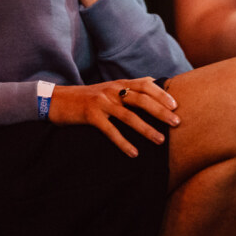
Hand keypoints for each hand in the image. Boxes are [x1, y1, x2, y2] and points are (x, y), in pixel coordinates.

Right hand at [49, 79, 180, 157]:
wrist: (58, 100)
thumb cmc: (89, 97)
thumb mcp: (110, 88)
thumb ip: (130, 86)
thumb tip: (154, 82)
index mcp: (119, 84)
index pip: (146, 84)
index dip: (162, 94)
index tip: (176, 105)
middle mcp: (113, 91)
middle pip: (142, 99)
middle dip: (161, 111)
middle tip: (177, 122)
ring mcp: (102, 103)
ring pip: (128, 116)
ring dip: (146, 129)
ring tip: (161, 140)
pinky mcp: (91, 116)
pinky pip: (110, 131)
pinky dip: (123, 143)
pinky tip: (134, 153)